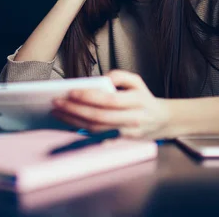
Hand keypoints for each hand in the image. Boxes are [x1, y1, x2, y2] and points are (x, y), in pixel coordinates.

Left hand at [51, 70, 169, 138]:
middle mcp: (133, 119)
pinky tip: (67, 123)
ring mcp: (127, 134)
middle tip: (56, 102)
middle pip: (99, 117)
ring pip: (96, 130)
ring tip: (57, 112)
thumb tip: (101, 79)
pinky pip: (97, 138)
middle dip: (75, 110)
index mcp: (138, 101)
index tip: (70, 91)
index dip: (89, 97)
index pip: (109, 100)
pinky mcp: (121, 143)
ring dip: (73, 121)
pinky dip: (81, 132)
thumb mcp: (137, 81)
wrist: (162, 121)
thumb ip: (120, 76)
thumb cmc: (144, 98)